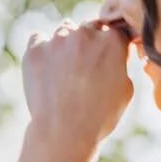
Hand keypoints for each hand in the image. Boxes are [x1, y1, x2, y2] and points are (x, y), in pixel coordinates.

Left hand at [21, 19, 132, 161]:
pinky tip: (45, 70)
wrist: (63, 133)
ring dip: (65, 45)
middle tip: (83, 70)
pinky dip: (42, 50)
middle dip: (88, 44)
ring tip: (64, 74)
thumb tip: (116, 56)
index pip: (115, 30)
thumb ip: (121, 64)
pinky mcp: (35, 49)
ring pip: (64, 31)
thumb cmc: (99, 117)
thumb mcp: (125, 91)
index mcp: (113, 40)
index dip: (111, 45)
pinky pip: (38, 39)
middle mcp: (86, 33)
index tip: (106, 59)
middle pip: (89, 28)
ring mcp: (58, 40)